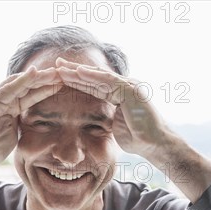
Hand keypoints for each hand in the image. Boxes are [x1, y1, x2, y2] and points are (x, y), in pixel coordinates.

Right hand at [0, 66, 63, 166]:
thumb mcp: (13, 134)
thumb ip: (22, 124)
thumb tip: (38, 126)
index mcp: (10, 107)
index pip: (32, 94)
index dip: (47, 89)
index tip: (64, 84)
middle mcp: (3, 99)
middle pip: (28, 86)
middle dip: (46, 79)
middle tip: (64, 72)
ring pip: (20, 83)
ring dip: (38, 77)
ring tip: (54, 71)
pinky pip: (9, 89)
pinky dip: (22, 81)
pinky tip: (34, 73)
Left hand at [55, 57, 173, 157]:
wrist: (154, 144)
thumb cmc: (138, 139)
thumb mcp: (116, 125)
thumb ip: (107, 118)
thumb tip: (95, 123)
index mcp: (121, 94)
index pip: (96, 85)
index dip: (78, 81)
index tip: (61, 77)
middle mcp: (125, 87)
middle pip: (96, 77)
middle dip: (75, 71)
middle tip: (57, 63)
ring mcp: (129, 87)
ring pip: (100, 76)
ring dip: (79, 71)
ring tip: (62, 66)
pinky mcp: (131, 90)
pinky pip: (108, 81)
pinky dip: (93, 76)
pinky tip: (79, 72)